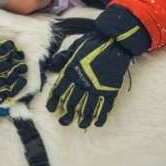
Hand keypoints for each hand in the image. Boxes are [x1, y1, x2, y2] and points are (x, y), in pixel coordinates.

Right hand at [0, 37, 27, 137]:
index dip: (5, 48)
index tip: (11, 45)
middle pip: (5, 63)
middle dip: (14, 58)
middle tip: (20, 55)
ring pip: (9, 76)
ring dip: (18, 71)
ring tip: (23, 67)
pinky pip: (8, 92)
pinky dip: (17, 86)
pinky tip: (22, 81)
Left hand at [45, 5, 150, 127]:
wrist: (114, 41)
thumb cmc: (92, 43)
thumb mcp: (73, 48)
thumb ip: (62, 59)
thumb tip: (50, 65)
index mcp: (71, 72)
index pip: (59, 90)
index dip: (55, 101)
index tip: (52, 109)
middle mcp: (83, 83)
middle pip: (72, 103)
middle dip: (67, 114)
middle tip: (64, 122)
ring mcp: (97, 88)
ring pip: (88, 108)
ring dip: (84, 118)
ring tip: (81, 124)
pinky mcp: (110, 89)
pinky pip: (105, 106)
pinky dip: (101, 116)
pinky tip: (98, 122)